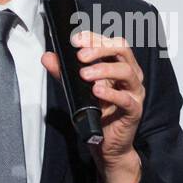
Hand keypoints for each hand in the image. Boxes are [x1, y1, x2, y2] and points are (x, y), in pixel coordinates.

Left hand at [42, 30, 143, 182]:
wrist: (106, 144)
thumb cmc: (97, 114)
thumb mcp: (77, 90)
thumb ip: (64, 73)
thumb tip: (48, 57)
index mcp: (119, 65)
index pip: (111, 43)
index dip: (94, 38)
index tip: (76, 40)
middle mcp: (130, 75)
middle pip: (122, 50)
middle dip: (100, 49)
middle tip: (80, 57)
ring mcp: (135, 93)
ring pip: (126, 72)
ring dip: (104, 69)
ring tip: (85, 75)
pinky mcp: (134, 111)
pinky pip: (126, 99)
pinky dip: (111, 94)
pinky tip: (97, 92)